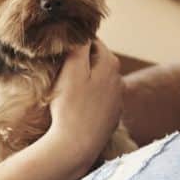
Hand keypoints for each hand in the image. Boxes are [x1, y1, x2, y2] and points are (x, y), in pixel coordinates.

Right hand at [45, 40, 123, 170]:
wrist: (77, 147)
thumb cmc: (71, 107)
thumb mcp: (71, 70)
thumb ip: (79, 47)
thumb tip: (83, 33)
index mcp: (110, 64)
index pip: (94, 42)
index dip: (76, 42)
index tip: (61, 47)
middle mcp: (119, 80)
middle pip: (98, 61)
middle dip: (82, 60)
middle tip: (60, 66)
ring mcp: (118, 100)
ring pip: (100, 80)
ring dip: (86, 80)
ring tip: (66, 87)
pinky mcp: (112, 117)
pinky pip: (100, 99)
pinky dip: (89, 97)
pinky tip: (76, 106)